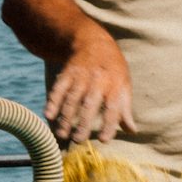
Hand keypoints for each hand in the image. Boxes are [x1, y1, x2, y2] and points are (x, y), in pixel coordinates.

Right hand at [45, 29, 136, 145]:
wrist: (93, 41)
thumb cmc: (113, 69)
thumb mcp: (124, 84)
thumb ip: (125, 108)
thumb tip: (132, 131)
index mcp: (115, 84)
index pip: (113, 107)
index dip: (109, 124)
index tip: (103, 140)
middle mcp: (98, 80)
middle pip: (90, 104)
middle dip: (83, 122)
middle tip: (78, 140)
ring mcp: (81, 76)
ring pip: (72, 98)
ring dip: (66, 117)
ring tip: (62, 134)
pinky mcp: (67, 73)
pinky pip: (58, 88)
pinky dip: (52, 101)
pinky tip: (48, 115)